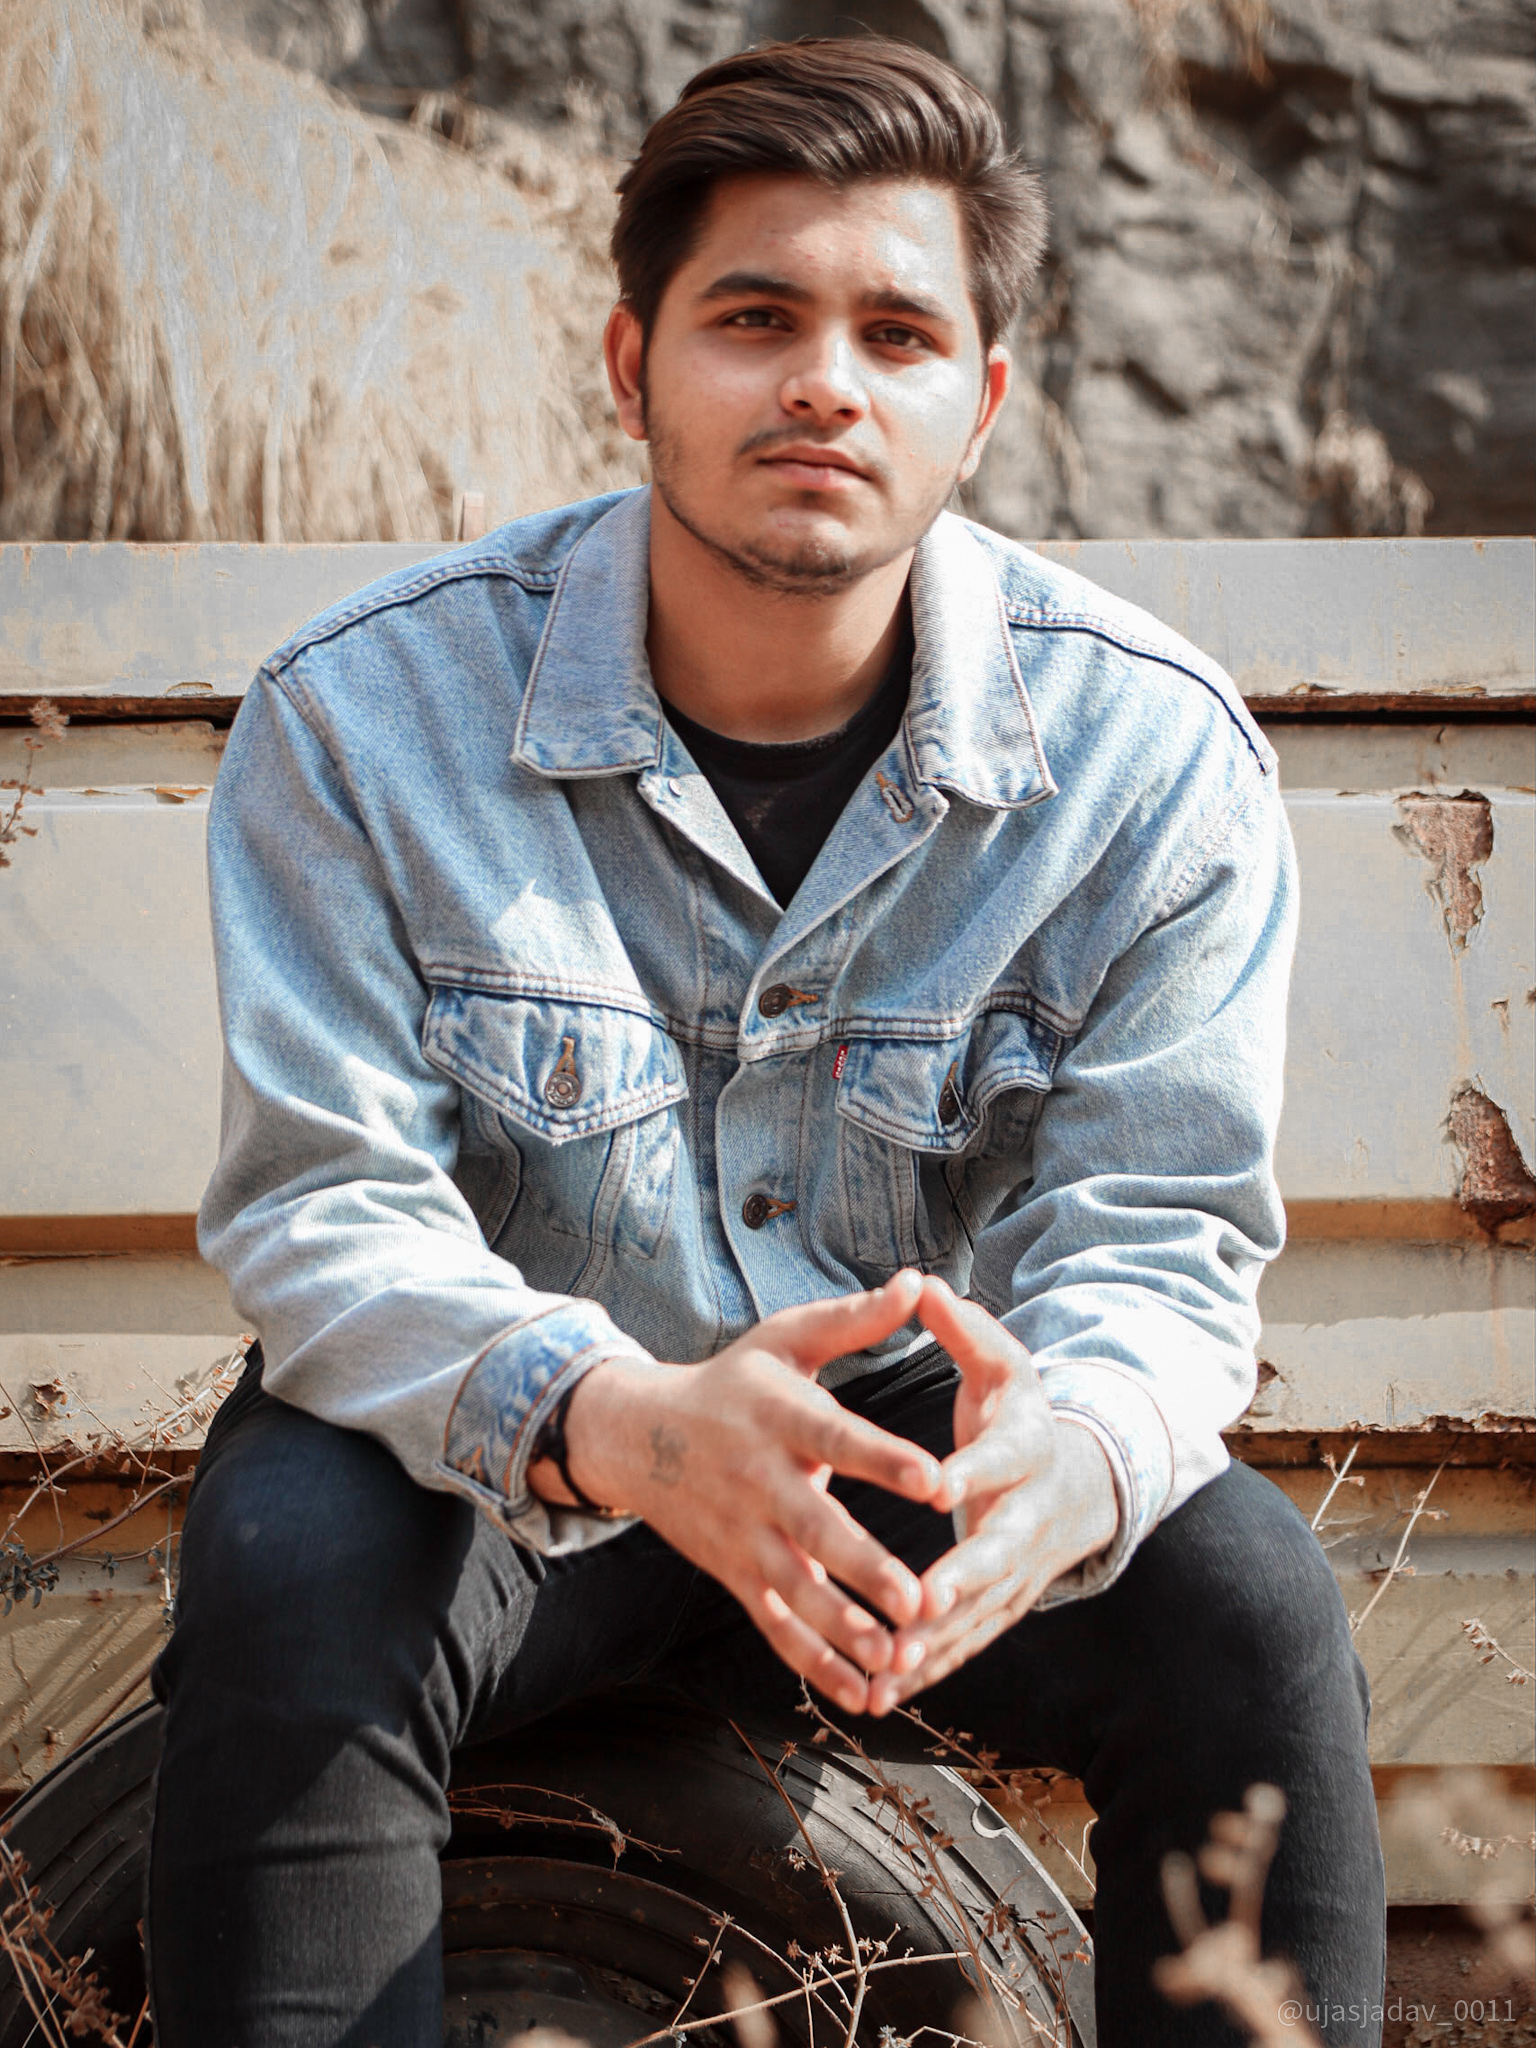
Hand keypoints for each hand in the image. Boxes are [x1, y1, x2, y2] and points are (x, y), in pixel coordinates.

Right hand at [548, 1273, 945, 1714]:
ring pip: (798, 1594)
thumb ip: (854, 1321)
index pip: (839, 1440)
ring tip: (896, 1661)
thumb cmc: (732, 1383)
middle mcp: (762, 1483)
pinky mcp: (738, 1576)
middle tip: (918, 1600)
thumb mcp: (786, 1340)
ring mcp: (746, 1537)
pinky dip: (816, 1667)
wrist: (639, 1436)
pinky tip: (864, 1696)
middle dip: (867, 1568)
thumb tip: (918, 1282)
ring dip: (846, 1632)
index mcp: (783, 1419)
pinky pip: (777, 1630)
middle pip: (818, 1531)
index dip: (885, 1461)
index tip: (936, 1481)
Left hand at [866, 1277, 1118, 1714]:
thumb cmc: (1021, 1413)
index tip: (936, 1485)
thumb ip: (962, 1329)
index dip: (972, 1472)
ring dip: (939, 1641)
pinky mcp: (1003, 1604)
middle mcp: (1029, 1515)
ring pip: (982, 1611)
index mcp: (1026, 1449)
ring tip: (891, 1665)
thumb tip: (923, 1284)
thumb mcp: (1002, 1362)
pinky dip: (931, 1669)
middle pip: (999, 1552)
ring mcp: (1020, 1568)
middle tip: (921, 1603)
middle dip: (962, 1580)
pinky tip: (885, 1692)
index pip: (1000, 1460)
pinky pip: (967, 1642)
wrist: (1079, 1478)